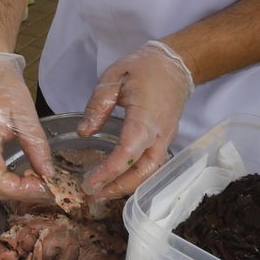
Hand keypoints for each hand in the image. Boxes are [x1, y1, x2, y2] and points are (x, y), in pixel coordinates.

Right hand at [0, 52, 54, 201]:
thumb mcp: (26, 114)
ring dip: (6, 190)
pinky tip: (17, 176)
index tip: (42, 187)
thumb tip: (47, 173)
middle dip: (15, 193)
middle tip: (40, 188)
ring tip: (31, 183)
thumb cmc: (2, 86)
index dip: (20, 190)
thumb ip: (37, 147)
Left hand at [77, 40, 194, 199]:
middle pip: (143, 171)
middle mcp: (160, 133)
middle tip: (94, 196)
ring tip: (103, 192)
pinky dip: (137, 176)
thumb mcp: (114, 78)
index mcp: (146, 118)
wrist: (175, 64)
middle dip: (119, 187)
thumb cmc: (143, 68)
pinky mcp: (166, 139)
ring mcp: (166, 138)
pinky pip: (153, 164)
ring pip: (151, 171)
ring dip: (128, 185)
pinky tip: (119, 179)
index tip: (90, 183)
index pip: (128, 152)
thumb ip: (98, 105)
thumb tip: (84, 132)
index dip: (109, 171)